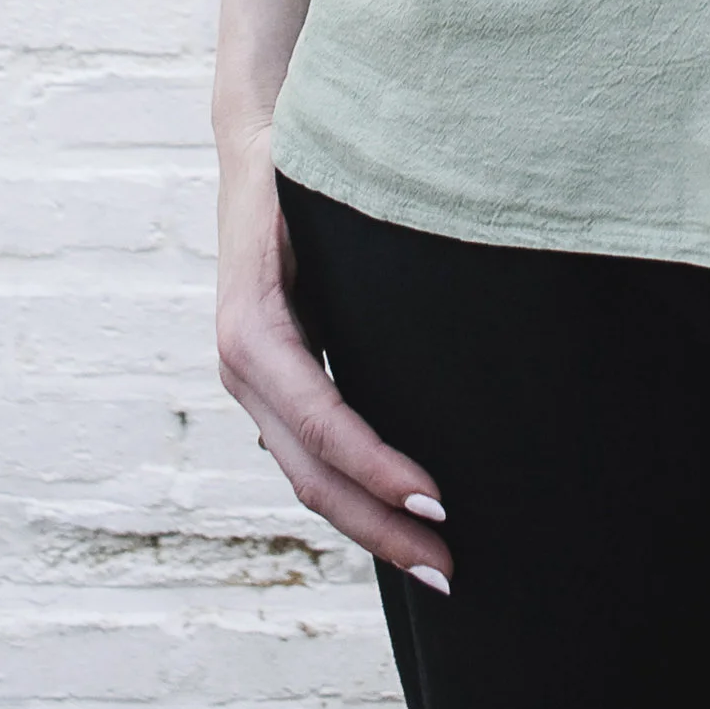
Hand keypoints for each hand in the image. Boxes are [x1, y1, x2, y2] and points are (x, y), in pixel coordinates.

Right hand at [215, 122, 452, 594]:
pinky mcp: (273, 382)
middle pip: (312, 472)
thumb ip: (369, 231)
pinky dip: (354, 492)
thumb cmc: (310, 162)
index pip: (322, 422)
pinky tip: (399, 515)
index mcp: (253, 329)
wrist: (258, 137)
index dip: (377, 469)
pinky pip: (309, 453)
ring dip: (370, 524)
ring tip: (437, 563)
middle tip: (451, 570)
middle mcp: (244, 367)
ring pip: (309, 475)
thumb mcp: (329, 196)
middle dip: (381, 527)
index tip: (439, 502)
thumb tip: (465, 238)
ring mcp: (253, 381)